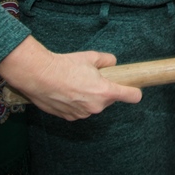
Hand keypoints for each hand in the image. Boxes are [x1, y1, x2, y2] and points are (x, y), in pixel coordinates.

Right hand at [0, 36, 141, 120]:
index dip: (134, 92)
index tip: (135, 89)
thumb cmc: (65, 65)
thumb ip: (107, 60)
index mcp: (105, 91)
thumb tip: (112, 63)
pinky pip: (80, 110)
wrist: (39, 76)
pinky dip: (77, 103)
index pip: (132, 96)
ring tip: (76, 84)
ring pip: (94, 105)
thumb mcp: (91, 57)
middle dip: (104, 90)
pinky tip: (67, 92)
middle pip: (109, 99)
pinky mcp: (70, 117)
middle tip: (92, 78)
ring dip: (90, 97)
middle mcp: (96, 106)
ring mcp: (82, 114)